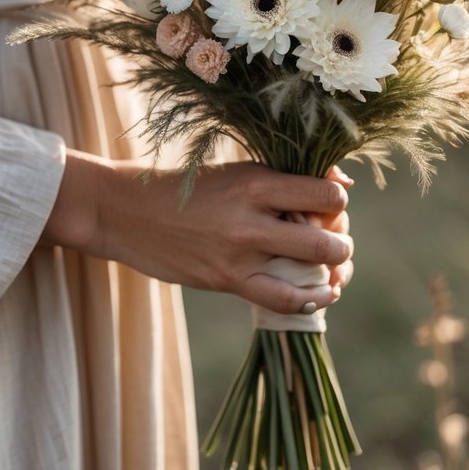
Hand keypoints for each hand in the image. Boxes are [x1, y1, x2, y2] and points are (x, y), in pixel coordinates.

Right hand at [41, 152, 352, 316]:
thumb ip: (283, 177)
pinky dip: (311, 300)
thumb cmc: (185, 186)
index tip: (331, 204)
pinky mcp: (226, 280)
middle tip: (336, 239)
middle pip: (325, 236)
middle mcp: (252, 215)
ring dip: (334, 270)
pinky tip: (321, 295)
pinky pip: (283, 299)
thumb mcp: (234, 169)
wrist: (126, 210)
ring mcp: (239, 252)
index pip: (325, 192)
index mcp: (256, 179)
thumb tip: (342, 185)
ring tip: (334, 268)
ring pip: (312, 269)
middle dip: (341, 240)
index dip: (338, 201)